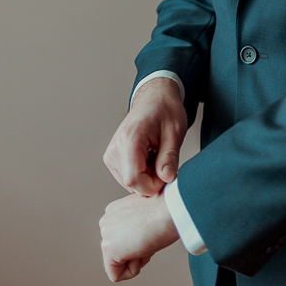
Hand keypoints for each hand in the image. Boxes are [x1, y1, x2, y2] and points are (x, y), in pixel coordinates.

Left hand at [100, 192, 178, 281]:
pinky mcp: (108, 248)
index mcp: (114, 212)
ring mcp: (105, 234)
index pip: (124, 241)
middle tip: (150, 235)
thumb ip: (136, 227)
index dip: (143, 242)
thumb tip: (139, 242)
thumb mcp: (148, 217)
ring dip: (139, 258)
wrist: (169, 210)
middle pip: (121, 253)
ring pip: (120, 264)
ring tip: (146, 239)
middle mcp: (105, 221)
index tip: (151, 229)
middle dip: (139, 251)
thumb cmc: (167, 213)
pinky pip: (116, 275)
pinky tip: (140, 251)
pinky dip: (132, 271)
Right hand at [104, 76, 187, 195]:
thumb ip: (169, 157)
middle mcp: (115, 147)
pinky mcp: (112, 158)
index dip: (154, 185)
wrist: (154, 100)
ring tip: (156, 157)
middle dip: (153, 181)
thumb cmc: (165, 111)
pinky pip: (128, 178)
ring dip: (148, 178)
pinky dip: (142, 174)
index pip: (135, 179)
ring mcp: (111, 154)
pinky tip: (149, 159)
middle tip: (165, 163)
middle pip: (132, 183)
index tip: (167, 174)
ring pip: (130, 183)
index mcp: (129, 138)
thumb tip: (167, 179)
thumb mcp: (174, 132)